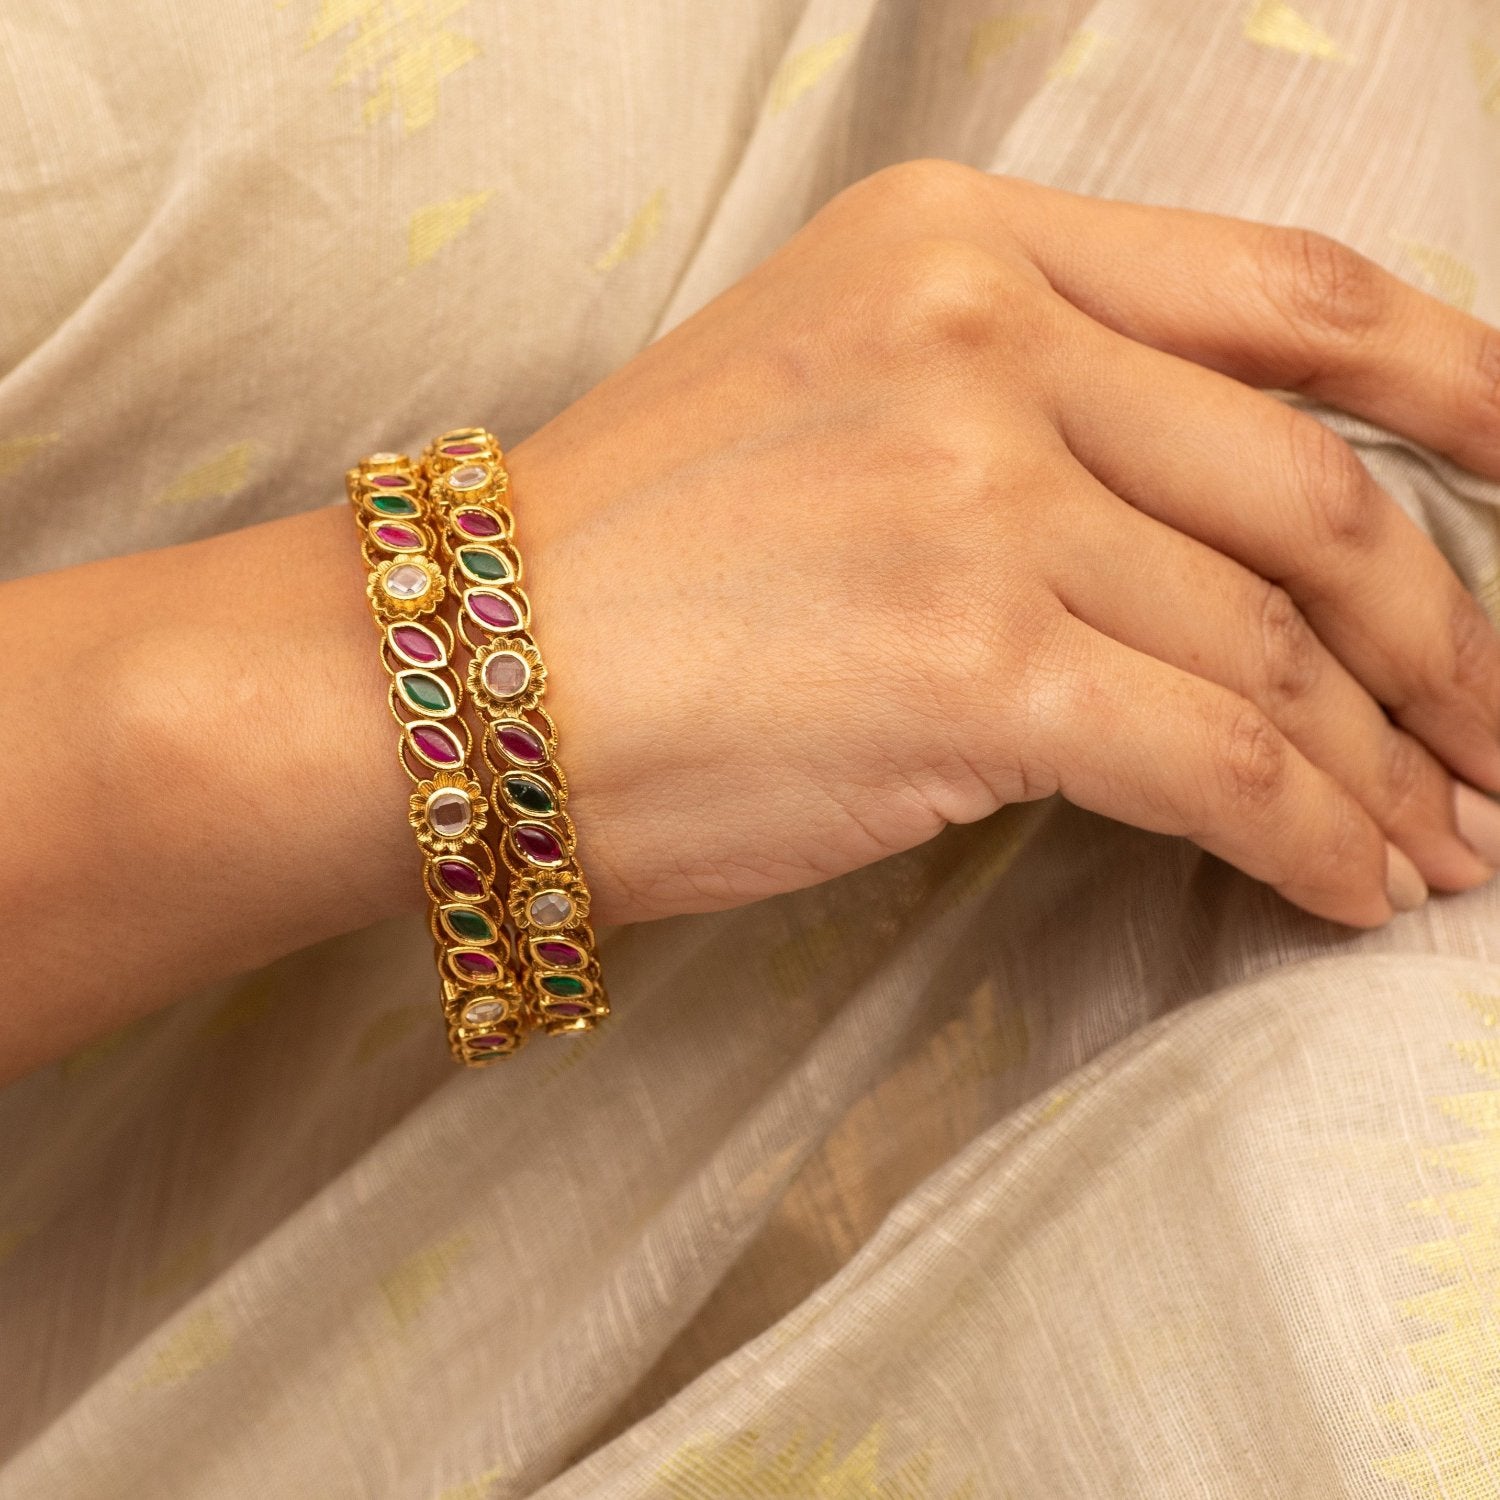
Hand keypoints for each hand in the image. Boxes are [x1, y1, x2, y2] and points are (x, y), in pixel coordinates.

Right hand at [508, 159, 1499, 928]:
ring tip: (1435, 846)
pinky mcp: (968, 666)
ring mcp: (980, 498)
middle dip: (1449, 640)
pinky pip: (1218, 759)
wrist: (453, 668)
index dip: (1457, 390)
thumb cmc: (623, 559)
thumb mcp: (831, 401)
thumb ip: (1026, 420)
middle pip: (1314, 494)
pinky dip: (1313, 836)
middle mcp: (987, 344)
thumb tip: (1209, 557)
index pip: (1288, 298)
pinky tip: (1345, 885)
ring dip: (1388, 767)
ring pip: (1278, 646)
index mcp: (961, 249)